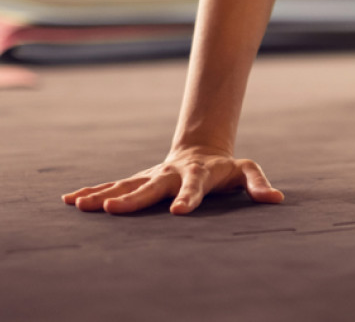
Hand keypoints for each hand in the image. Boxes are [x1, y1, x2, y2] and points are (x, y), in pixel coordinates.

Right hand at [62, 146, 283, 214]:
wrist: (202, 149)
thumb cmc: (226, 166)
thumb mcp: (246, 170)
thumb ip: (258, 184)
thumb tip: (276, 199)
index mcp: (199, 173)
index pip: (195, 187)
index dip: (189, 198)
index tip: (178, 212)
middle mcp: (171, 173)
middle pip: (151, 186)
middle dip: (132, 198)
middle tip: (111, 208)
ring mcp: (153, 175)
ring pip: (127, 184)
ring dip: (103, 193)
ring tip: (81, 204)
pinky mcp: (141, 179)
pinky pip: (115, 185)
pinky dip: (94, 191)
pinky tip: (71, 200)